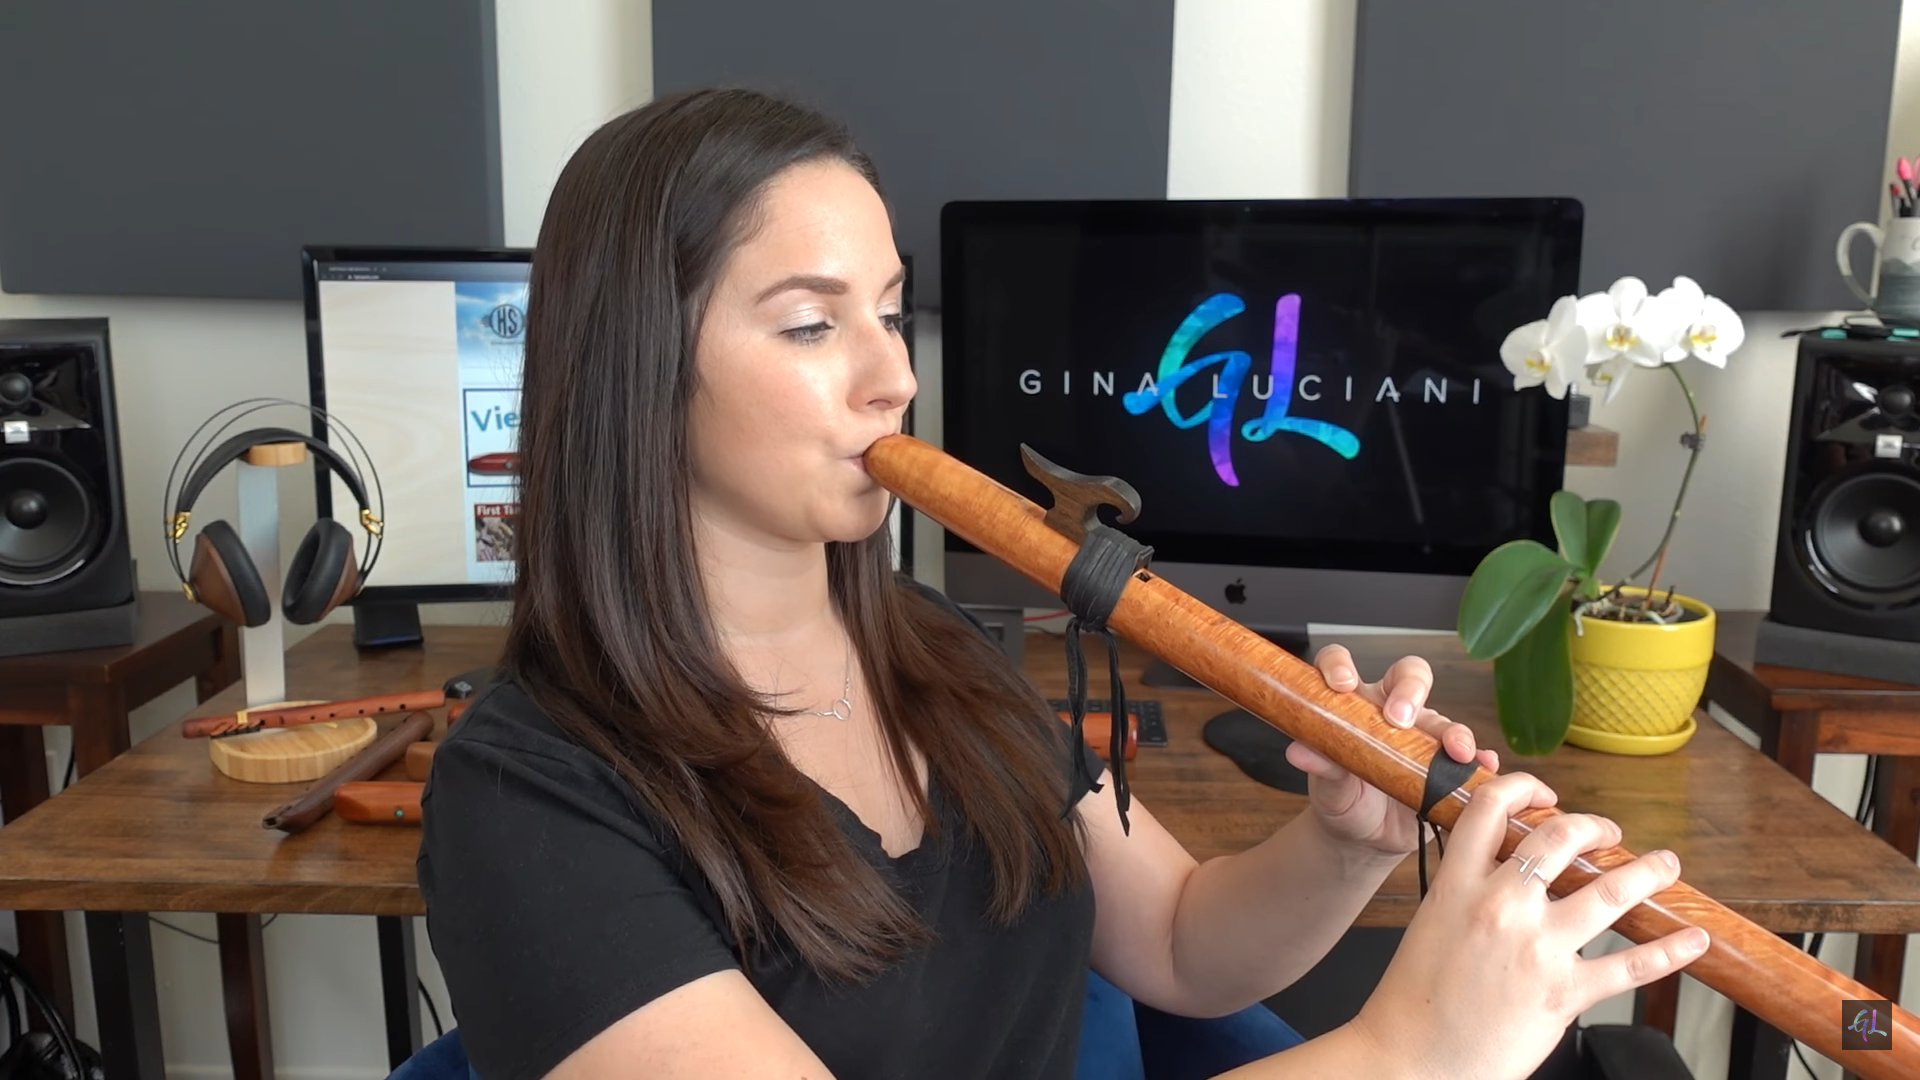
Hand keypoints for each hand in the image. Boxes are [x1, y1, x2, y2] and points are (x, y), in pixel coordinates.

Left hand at [1299, 646, 1498, 857]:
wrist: (1364, 838)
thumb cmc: (1342, 800)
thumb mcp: (1327, 787)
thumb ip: (1320, 766)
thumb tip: (1299, 751)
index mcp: (1352, 706)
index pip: (1344, 666)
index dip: (1342, 665)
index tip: (1342, 684)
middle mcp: (1391, 712)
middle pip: (1409, 677)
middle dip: (1410, 690)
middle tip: (1401, 718)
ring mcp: (1423, 737)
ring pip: (1445, 720)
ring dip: (1455, 732)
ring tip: (1458, 751)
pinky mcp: (1447, 766)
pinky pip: (1471, 756)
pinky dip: (1481, 760)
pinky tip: (1484, 767)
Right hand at [1349, 773, 1707, 1079]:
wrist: (1411, 1058)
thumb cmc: (1414, 1000)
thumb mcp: (1432, 924)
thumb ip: (1469, 892)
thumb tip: (1509, 873)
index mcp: (1458, 886)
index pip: (1490, 808)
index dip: (1522, 786)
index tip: (1545, 793)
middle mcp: (1500, 907)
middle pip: (1559, 837)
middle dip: (1595, 826)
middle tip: (1609, 833)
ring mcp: (1536, 948)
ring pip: (1609, 891)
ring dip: (1648, 871)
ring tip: (1665, 865)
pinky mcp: (1564, 992)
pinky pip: (1630, 966)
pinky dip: (1670, 951)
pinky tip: (1692, 941)